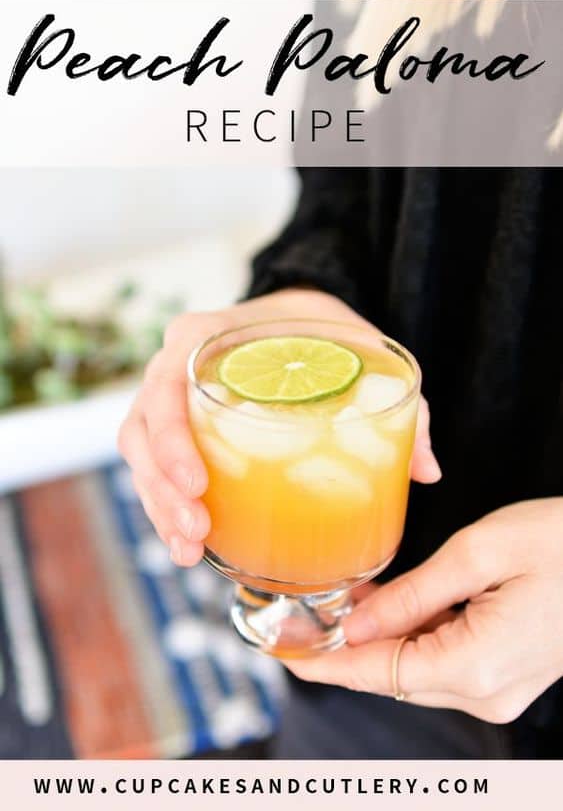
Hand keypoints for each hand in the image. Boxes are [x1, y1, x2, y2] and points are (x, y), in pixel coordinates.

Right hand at [118, 287, 440, 565]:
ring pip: (140, 455)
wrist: (296, 318)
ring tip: (189, 549)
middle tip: (196, 532)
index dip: (171, 438)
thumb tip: (428, 471)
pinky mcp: (180, 428)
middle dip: (161, 489)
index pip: (166, 383)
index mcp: (207, 335)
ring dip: (158, 506)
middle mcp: (176, 363)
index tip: (199, 486)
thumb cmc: (322, 329)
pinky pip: (156, 467)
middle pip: (142, 428)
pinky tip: (190, 544)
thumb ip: (399, 401)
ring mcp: (172, 397)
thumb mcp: (360, 347)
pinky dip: (166, 505)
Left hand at [285, 498, 562, 723]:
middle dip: (349, 643)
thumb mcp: (477, 554)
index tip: (283, 651)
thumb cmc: (561, 541)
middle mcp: (486, 691)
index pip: (377, 672)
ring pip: (416, 670)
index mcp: (475, 664)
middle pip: (393, 675)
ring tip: (354, 596)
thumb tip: (357, 625)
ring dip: (383, 637)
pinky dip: (415, 637)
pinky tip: (398, 605)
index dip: (324, 662)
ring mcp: (500, 689)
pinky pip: (444, 664)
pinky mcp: (506, 676)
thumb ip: (411, 596)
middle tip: (312, 606)